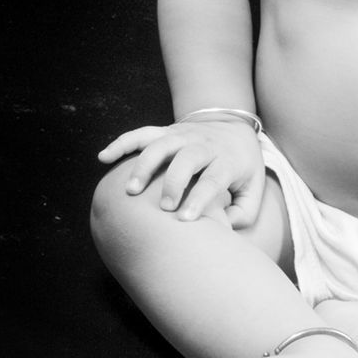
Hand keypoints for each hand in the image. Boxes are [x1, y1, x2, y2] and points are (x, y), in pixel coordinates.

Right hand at [97, 120, 265, 226]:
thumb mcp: (253, 189)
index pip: (213, 179)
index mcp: (227, 160)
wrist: (235, 127)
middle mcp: (204, 145)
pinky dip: (122, 143)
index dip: (199, 199)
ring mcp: (183, 136)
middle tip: (164, 207)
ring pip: (161, 144)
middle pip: (187, 158)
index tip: (185, 219)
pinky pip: (141, 133)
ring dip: (144, 165)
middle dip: (174, 181)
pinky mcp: (166, 131)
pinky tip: (103, 157)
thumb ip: (243, 212)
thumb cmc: (241, 167)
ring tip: (130, 190)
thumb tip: (224, 230)